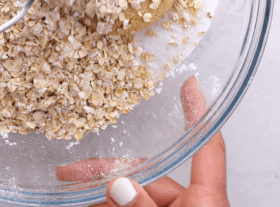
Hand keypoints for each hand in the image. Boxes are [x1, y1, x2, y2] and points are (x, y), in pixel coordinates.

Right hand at [57, 76, 228, 206]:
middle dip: (110, 171)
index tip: (190, 85)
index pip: (207, 146)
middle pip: (152, 173)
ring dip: (104, 191)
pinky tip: (84, 200)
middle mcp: (193, 204)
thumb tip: (119, 185)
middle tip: (72, 171)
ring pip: (137, 194)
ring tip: (72, 186)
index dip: (198, 113)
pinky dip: (108, 205)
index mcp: (206, 199)